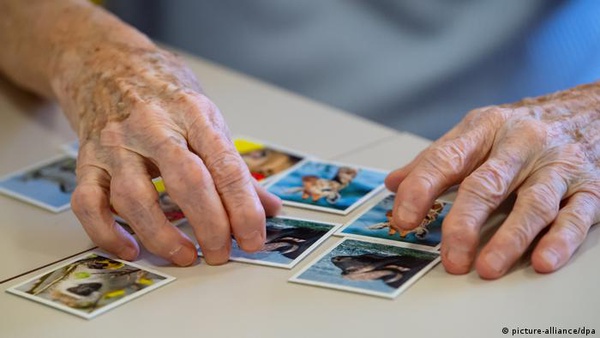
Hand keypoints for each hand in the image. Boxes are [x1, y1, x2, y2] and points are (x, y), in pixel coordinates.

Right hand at [56, 43, 280, 265]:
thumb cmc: (163, 94)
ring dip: (162, 235)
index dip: (243, 208)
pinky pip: (88, 203)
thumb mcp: (206, 118)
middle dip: (210, 225)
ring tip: (186, 256)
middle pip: (186, 181)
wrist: (105, 64)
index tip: (253, 238)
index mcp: (193, 114)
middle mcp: (153, 127)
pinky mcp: (87, 161)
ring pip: (134, 198)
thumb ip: (234, 165)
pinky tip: (131, 249)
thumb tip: (268, 207)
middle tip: (222, 253)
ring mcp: (115, 144)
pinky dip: (107, 233)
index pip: (225, 166)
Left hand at [385, 84, 599, 278]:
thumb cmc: (523, 128)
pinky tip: (542, 261)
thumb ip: (435, 159)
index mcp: (485, 129)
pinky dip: (559, 240)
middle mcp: (521, 144)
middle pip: (487, 184)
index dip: (420, 189)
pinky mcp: (590, 187)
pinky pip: (575, 216)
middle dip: (464, 223)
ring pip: (532, 204)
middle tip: (450, 255)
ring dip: (509, 239)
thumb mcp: (476, 132)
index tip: (402, 218)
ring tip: (487, 267)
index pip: (446, 159)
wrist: (590, 109)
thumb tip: (393, 183)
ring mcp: (557, 165)